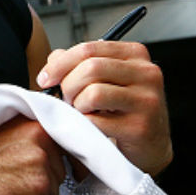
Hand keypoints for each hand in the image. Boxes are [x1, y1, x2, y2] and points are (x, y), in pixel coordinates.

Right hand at [0, 116, 65, 194]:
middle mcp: (43, 149)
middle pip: (59, 173)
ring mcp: (41, 173)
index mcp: (37, 129)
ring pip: (52, 193)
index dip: (70, 161)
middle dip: (44, 181)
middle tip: (18, 181)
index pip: (70, 146)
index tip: (73, 170)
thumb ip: (31, 133)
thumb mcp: (4, 129)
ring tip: (11, 192)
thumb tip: (48, 143)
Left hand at [36, 41, 172, 175]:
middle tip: (66, 100)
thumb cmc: (122, 110)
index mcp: (136, 54)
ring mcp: (146, 100)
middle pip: (90, 68)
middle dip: (68, 86)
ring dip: (77, 106)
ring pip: (93, 93)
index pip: (89, 48)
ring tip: (81, 112)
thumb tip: (53, 61)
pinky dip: (85, 124)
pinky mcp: (140, 126)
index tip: (45, 78)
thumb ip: (77, 64)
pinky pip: (97, 121)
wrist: (150, 146)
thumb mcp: (104, 79)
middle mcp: (147, 73)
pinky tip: (90, 126)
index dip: (61, 64)